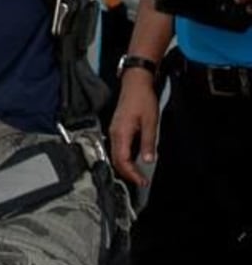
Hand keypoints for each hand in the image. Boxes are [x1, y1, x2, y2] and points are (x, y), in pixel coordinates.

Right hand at [109, 69, 158, 187]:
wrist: (135, 82)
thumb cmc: (142, 98)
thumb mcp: (150, 122)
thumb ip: (148, 143)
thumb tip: (148, 160)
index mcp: (121, 133)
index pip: (123, 161)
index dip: (132, 174)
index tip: (142, 182)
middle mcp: (114, 133)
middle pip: (117, 160)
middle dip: (128, 174)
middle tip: (141, 181)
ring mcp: (114, 130)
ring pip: (116, 155)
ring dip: (126, 166)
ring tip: (139, 173)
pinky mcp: (117, 127)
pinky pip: (118, 147)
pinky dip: (125, 157)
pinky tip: (135, 159)